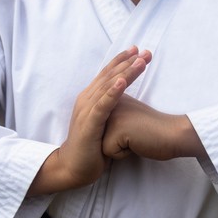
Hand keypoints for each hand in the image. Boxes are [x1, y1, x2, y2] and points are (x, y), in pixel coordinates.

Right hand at [28, 47, 151, 195]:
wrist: (74, 167)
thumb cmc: (90, 146)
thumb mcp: (101, 123)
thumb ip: (109, 108)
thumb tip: (122, 99)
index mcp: (90, 98)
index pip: (107, 75)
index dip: (121, 61)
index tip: (137, 50)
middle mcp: (86, 100)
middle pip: (109, 77)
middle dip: (127, 63)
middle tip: (144, 51)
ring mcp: (86, 111)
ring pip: (107, 87)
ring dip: (124, 73)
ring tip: (140, 61)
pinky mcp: (89, 124)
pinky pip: (102, 106)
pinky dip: (112, 93)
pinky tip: (122, 83)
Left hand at [102, 94, 206, 160]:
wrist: (174, 134)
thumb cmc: (154, 131)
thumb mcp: (130, 118)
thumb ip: (114, 117)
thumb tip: (99, 128)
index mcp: (113, 99)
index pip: (100, 127)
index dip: (116, 135)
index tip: (134, 127)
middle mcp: (110, 103)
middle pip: (99, 136)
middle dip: (116, 141)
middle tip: (136, 132)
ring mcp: (112, 115)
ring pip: (102, 145)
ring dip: (119, 148)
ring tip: (136, 137)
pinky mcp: (116, 129)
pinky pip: (110, 152)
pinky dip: (124, 154)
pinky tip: (137, 142)